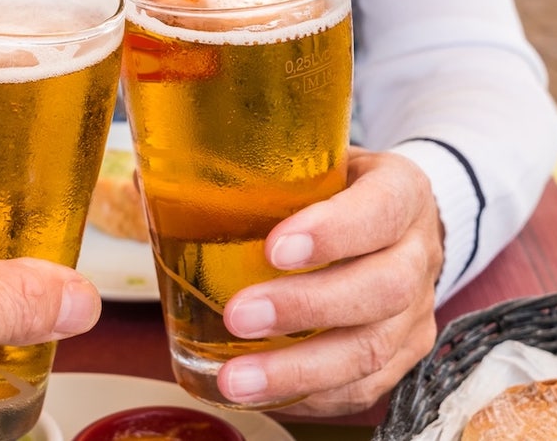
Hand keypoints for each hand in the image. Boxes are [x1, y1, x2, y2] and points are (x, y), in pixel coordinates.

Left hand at [218, 148, 442, 415]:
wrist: (391, 219)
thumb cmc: (333, 189)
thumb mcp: (306, 161)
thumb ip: (241, 172)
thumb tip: (137, 191)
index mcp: (401, 190)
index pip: (381, 208)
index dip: (333, 232)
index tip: (274, 249)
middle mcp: (419, 251)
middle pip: (382, 288)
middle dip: (305, 308)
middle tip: (238, 315)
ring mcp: (417, 308)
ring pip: (372, 348)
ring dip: (299, 369)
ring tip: (236, 377)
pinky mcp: (404, 354)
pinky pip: (363, 386)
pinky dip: (310, 394)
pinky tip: (263, 392)